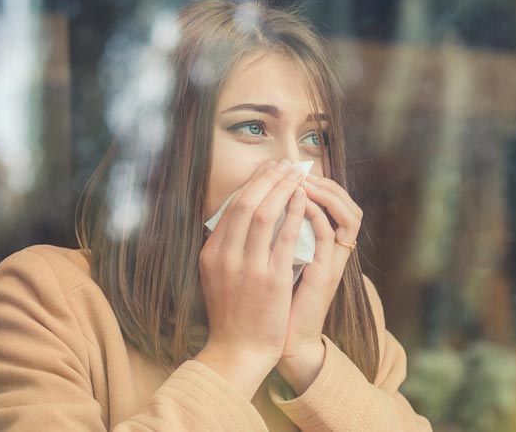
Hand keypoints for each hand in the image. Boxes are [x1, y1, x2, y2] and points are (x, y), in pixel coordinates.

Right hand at [197, 159, 307, 395]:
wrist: (238, 351)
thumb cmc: (231, 315)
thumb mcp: (215, 277)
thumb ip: (224, 248)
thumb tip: (236, 218)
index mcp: (211, 254)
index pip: (231, 208)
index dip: (252, 184)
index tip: (267, 171)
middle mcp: (226, 257)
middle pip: (246, 204)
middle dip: (267, 179)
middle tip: (284, 164)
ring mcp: (248, 268)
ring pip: (264, 214)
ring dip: (282, 188)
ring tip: (296, 174)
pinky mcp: (272, 280)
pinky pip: (284, 237)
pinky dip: (294, 213)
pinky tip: (303, 199)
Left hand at [276, 172, 362, 392]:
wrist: (278, 341)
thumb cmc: (272, 303)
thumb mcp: (272, 261)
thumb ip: (274, 237)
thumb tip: (254, 207)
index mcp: (322, 247)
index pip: (332, 205)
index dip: (317, 184)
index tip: (289, 170)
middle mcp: (333, 252)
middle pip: (346, 204)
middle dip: (324, 182)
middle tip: (298, 168)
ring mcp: (333, 262)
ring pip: (348, 215)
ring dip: (326, 193)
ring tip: (302, 179)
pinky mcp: (327, 273)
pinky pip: (330, 235)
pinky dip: (317, 214)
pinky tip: (301, 201)